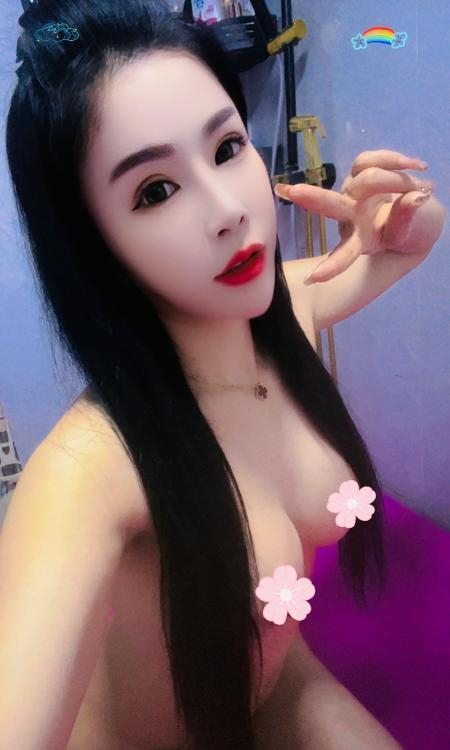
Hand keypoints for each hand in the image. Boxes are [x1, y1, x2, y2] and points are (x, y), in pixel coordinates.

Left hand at [274, 150, 446, 282]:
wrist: (417, 208)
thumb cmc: (410, 231)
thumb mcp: (412, 234)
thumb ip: (407, 220)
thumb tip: (414, 197)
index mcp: (360, 240)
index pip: (344, 255)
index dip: (331, 267)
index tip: (312, 279)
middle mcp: (350, 215)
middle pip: (332, 206)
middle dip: (313, 198)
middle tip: (291, 192)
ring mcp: (352, 191)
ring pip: (368, 178)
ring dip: (400, 181)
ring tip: (426, 186)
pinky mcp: (359, 170)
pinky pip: (375, 159)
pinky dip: (397, 161)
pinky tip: (418, 165)